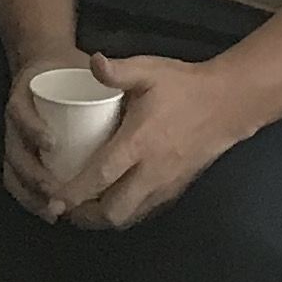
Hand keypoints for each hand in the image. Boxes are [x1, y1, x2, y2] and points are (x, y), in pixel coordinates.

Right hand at [0, 50, 93, 217]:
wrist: (48, 66)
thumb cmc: (69, 71)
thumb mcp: (80, 64)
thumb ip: (97, 66)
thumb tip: (102, 65)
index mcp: (24, 97)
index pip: (20, 114)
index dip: (33, 129)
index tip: (52, 142)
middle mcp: (14, 124)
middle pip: (14, 153)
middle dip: (33, 175)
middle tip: (57, 190)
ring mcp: (14, 142)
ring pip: (12, 174)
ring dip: (30, 195)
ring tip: (55, 210)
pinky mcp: (22, 157)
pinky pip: (17, 183)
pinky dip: (30, 201)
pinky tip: (51, 214)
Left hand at [54, 54, 252, 232]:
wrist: (227, 104)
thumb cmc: (184, 86)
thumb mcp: (149, 69)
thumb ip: (119, 71)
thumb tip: (91, 62)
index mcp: (139, 142)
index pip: (101, 176)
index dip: (74, 192)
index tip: (53, 201)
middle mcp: (151, 172)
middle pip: (113, 211)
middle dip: (85, 215)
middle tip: (64, 206)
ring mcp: (165, 185)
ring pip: (129, 217)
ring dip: (103, 218)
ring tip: (83, 208)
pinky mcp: (175, 190)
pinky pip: (143, 211)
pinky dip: (124, 212)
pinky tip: (112, 200)